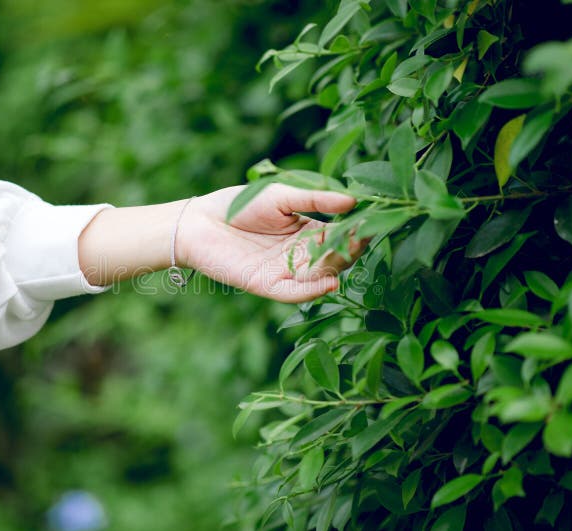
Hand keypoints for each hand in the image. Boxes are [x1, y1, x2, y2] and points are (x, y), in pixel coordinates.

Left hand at [180, 184, 364, 302]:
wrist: (199, 221)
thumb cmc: (239, 204)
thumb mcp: (281, 196)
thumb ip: (315, 200)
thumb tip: (353, 201)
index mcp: (307, 232)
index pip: (339, 235)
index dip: (355, 229)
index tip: (372, 219)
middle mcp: (300, 255)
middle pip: (334, 257)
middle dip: (351, 248)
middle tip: (365, 235)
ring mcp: (285, 272)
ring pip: (320, 275)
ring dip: (337, 266)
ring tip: (352, 251)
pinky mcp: (267, 285)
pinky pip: (295, 293)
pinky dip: (313, 290)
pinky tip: (330, 281)